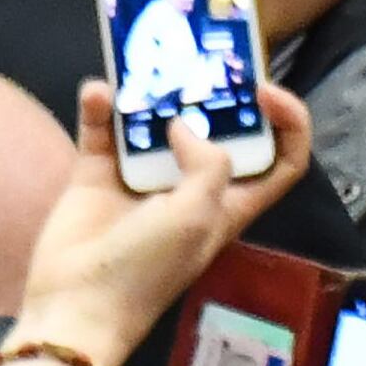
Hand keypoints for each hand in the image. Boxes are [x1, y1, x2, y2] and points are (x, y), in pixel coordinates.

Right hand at [10, 80, 310, 365]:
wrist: (78, 303)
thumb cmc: (149, 268)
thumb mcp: (198, 217)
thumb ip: (209, 165)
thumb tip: (186, 127)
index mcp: (232, 204)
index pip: (280, 162)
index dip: (287, 126)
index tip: (265, 92)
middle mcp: (193, 189)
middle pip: (216, 132)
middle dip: (212, 97)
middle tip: (196, 63)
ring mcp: (145, 180)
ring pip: (157, 124)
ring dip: (152, 96)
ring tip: (146, 68)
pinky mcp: (99, 176)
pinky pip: (103, 132)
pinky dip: (101, 108)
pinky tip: (99, 93)